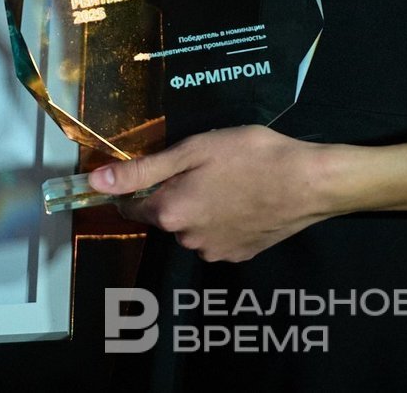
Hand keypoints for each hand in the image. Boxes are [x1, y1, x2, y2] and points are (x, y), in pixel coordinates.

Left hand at [88, 126, 334, 261]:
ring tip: (227, 181)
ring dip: (199, 208)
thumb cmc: (250, 156)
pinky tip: (243, 200)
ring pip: (191, 227)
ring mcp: (216, 251)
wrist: (311, 182)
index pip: (131, 206)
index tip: (152, 170)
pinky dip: (222, 220)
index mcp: (170, 213)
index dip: (135, 187)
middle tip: (202, 168)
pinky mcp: (241, 254)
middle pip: (164, 216)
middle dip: (174, 194)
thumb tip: (95, 183)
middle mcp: (187, 240)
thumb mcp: (190, 151)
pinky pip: (217, 236)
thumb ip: (141, 171)